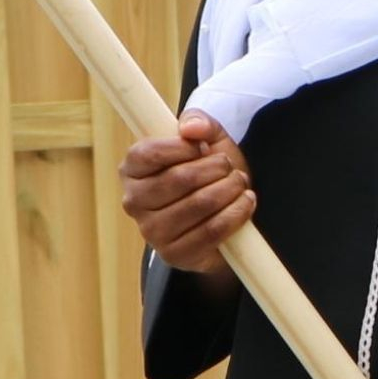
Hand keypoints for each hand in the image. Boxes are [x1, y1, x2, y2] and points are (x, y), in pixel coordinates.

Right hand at [120, 110, 254, 273]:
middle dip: (215, 168)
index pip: (149, 154)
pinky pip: (211, 232)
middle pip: (179, 179)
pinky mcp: (174, 255)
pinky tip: (245, 203)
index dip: (183, 148)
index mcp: (131, 170)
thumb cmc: (207, 174)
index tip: (204, 147)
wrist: (219, 214)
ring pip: (199, 204)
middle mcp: (134, 202)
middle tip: (229, 166)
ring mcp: (152, 232)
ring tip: (239, 183)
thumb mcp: (205, 140)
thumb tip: (192, 129)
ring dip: (229, 190)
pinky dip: (235, 214)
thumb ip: (199, 123)